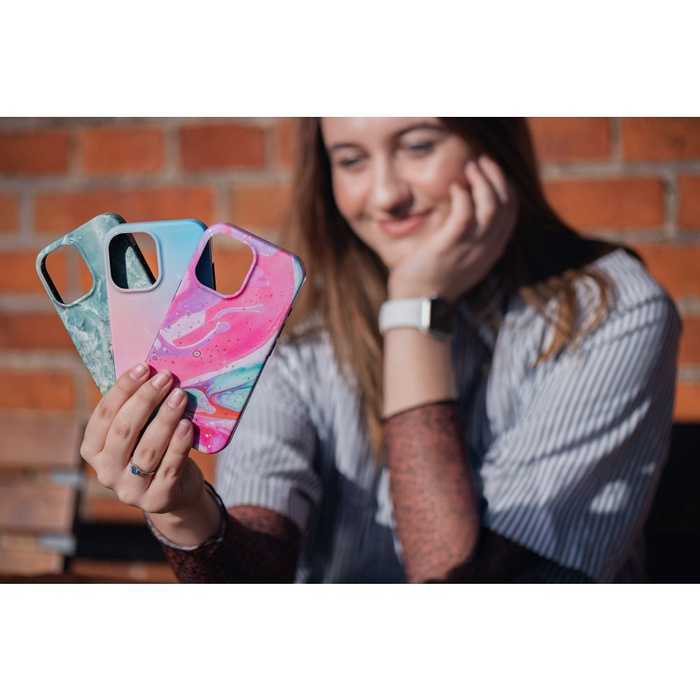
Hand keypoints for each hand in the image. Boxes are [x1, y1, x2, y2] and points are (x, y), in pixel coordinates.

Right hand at [80, 363, 204, 515]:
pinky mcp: (157, 499)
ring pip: (148, 449)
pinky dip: (179, 445)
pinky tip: (188, 425)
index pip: (104, 416)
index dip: (123, 389)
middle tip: (166, 377)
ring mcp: (130, 489)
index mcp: (93, 450)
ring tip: (181, 396)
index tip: (144, 367)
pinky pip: (169, 467)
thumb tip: (150, 369)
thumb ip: (136, 410)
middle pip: (124, 430)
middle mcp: (106, 472)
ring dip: (165, 419)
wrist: (175, 492)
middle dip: (146, 399)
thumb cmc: (154, 449)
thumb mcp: (138, 432)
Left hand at [387, 154, 517, 301]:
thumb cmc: (435, 276)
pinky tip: (455, 186)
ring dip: (482, 181)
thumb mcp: (463, 256)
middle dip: (496, 177)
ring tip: (470, 167)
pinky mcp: (449, 246)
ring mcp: (470, 247)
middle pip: (505, 204)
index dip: (505, 186)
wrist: (418, 302)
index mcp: (492, 249)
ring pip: (490, 207)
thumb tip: (468, 208)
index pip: (511, 211)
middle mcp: (487, 247)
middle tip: (481, 160)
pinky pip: (464, 214)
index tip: (491, 170)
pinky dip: (463, 196)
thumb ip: (471, 236)